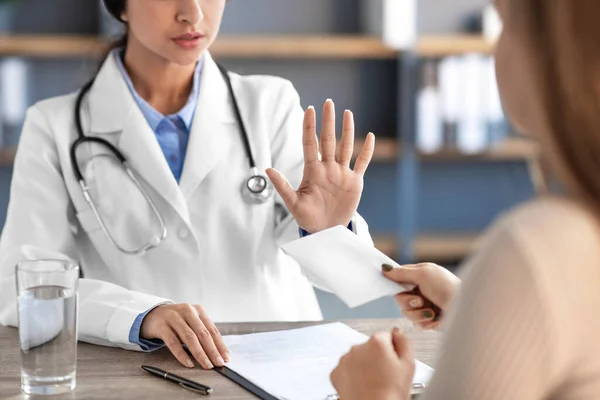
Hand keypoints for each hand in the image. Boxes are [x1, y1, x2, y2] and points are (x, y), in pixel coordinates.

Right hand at [140, 303, 229, 368]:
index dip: (220, 345)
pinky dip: (182, 354)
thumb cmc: (176, 321)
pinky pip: (173, 342)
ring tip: (206, 365)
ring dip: (200, 353)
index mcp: (198, 310)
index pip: (212, 330)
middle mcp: (187, 311)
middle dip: (212, 350)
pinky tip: (188, 363)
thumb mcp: (190, 322)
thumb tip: (216, 354)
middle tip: (218, 363)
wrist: (151, 314)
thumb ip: (201, 333)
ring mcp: (174, 317)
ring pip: (190, 338)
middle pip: (203, 334)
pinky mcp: (162, 326)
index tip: (226, 358)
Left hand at [266, 99, 374, 232]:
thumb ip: (282, 186)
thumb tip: (267, 169)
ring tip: (347, 112)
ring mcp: (341, 173)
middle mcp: (327, 168)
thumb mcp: (293, 203)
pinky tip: (369, 136)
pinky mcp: (354, 182)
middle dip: (328, 121)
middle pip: (328, 139)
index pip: (310, 143)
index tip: (309, 109)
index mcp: (312, 170)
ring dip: (347, 130)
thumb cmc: (307, 217)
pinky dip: (367, 151)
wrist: (325, 231)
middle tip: (328, 102)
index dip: (309, 126)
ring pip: (345, 146)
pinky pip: (362, 163)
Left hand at [331, 328, 414, 399]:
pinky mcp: (336, 372)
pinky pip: (347, 369)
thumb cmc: (390, 393)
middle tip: (386, 375)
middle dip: (378, 357)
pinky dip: (353, 375)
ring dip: (365, 365)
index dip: (393, 350)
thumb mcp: (408, 365)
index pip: (387, 336)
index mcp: (377, 342)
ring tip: (374, 382)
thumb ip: (404, 342)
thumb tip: (398, 332)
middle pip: (371, 346)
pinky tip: (363, 385)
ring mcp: (345, 359)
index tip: (394, 362)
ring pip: (358, 357)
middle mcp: (358, 347)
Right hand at [383, 263, 460, 328]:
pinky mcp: (429, 320)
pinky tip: (435, 319)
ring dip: (417, 313)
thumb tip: (384, 268)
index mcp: (420, 276)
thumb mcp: (423, 274)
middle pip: (398, 298)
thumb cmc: (447, 288)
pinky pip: (415, 324)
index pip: (398, 278)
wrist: (466, 309)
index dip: (395, 284)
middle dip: (407, 301)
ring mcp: (424, 306)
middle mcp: (421, 290)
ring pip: (405, 312)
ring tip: (431, 312)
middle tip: (420, 300)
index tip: (397, 287)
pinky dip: (424, 322)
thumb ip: (402, 272)